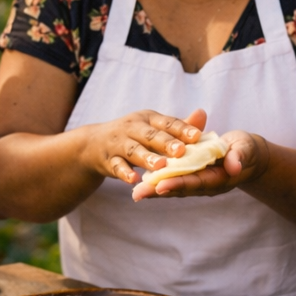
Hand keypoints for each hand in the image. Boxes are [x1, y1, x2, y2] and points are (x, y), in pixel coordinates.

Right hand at [81, 108, 204, 185]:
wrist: (93, 144)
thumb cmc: (134, 136)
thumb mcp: (153, 127)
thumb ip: (178, 126)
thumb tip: (202, 114)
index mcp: (148, 119)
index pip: (167, 123)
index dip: (181, 129)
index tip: (197, 136)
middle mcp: (132, 127)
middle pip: (150, 135)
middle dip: (165, 143)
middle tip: (180, 151)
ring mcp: (118, 143)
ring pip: (133, 150)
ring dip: (146, 158)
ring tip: (160, 166)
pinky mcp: (108, 160)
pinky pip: (116, 166)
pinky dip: (124, 173)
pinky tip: (134, 180)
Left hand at [131, 130, 267, 200]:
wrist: (248, 156)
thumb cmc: (246, 150)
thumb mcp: (245, 150)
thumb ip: (238, 157)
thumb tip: (234, 166)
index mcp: (218, 178)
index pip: (195, 182)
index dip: (178, 183)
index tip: (160, 185)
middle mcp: (205, 184)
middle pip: (180, 189)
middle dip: (159, 190)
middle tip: (138, 193)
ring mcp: (198, 182)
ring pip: (174, 187)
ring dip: (155, 189)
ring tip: (135, 192)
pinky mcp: (193, 176)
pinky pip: (174, 180)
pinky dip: (159, 182)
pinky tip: (142, 182)